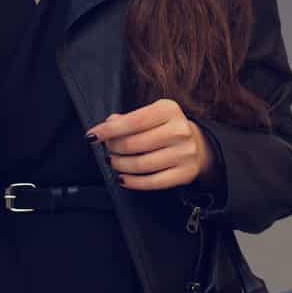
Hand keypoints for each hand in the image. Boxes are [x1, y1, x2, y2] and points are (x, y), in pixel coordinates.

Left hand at [86, 98, 214, 190]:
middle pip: (134, 144)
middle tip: (107, 150)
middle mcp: (179, 130)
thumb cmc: (167, 128)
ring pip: (141, 164)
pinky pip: (152, 182)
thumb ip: (128, 119)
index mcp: (169, 110)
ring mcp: (184, 153)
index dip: (109, 130)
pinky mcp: (185, 173)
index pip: (133, 121)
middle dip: (113, 149)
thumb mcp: (152, 115)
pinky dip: (133, 182)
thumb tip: (107, 125)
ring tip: (113, 162)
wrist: (199, 144)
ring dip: (120, 165)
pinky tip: (123, 178)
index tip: (92, 135)